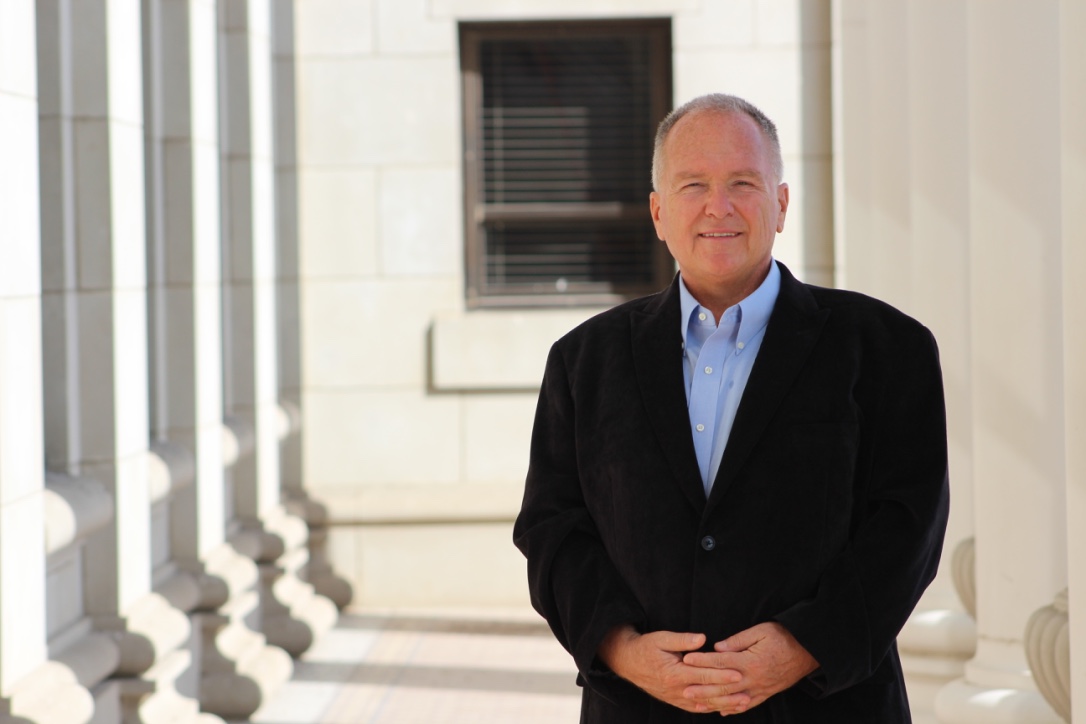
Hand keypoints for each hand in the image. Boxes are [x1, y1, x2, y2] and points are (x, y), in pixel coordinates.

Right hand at [597, 625, 747, 712]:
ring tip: (743, 702)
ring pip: (704, 704)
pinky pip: (696, 708)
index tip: (738, 673)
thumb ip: (682, 640)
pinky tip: (723, 707)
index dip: (722, 675)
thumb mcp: (661, 638)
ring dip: (724, 704)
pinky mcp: (676, 701)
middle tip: (748, 691)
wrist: (628, 662)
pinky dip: (711, 708)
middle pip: (707, 693)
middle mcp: (677, 690)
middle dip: (729, 693)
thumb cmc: (646, 647)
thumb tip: (702, 639)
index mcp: (674, 673)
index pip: (703, 676)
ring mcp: (676, 698)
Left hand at [681, 622, 818, 715]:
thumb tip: (718, 647)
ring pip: (733, 699)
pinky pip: (747, 705)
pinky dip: (733, 709)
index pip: (721, 662)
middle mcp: (754, 679)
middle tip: (684, 689)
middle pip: (723, 685)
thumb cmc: (784, 637)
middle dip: (702, 688)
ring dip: (713, 702)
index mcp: (751, 661)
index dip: (703, 661)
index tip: (687, 659)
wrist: (808, 652)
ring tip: (696, 703)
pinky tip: (721, 711)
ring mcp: (760, 689)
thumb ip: (739, 640)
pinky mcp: (766, 694)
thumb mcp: (762, 631)